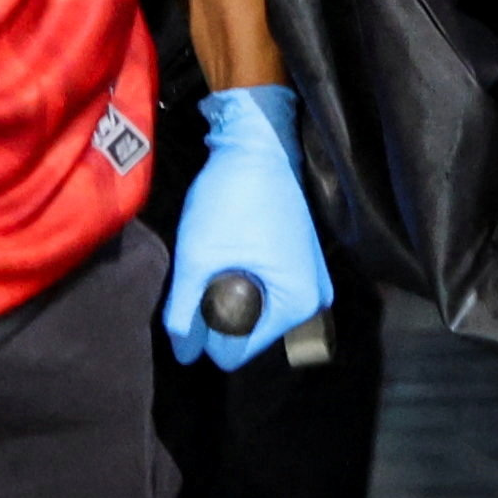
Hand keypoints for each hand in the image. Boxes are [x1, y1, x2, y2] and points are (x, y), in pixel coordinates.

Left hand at [161, 86, 334, 369]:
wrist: (256, 143)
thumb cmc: (232, 198)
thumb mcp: (198, 257)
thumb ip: (185, 312)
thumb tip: (183, 355)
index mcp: (299, 305)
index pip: (237, 350)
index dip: (206, 327)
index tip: (198, 285)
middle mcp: (314, 300)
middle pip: (247, 331)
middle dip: (218, 308)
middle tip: (207, 266)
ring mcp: (311, 280)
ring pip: (252, 310)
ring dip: (227, 291)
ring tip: (218, 255)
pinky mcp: (301, 264)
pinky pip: (263, 290)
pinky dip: (241, 278)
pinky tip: (231, 249)